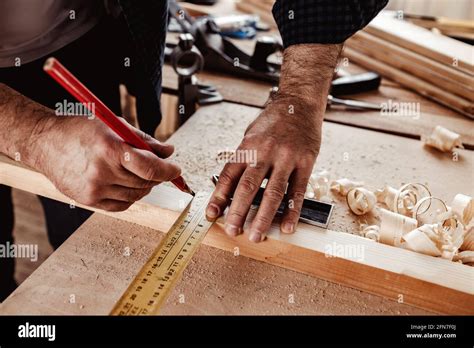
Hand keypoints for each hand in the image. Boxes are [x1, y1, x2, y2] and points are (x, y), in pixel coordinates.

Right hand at [31, 115, 180, 210]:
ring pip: (135, 196)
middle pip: (145, 183)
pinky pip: (121, 205)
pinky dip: (130, 197)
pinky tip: (127, 185)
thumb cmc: (80, 129)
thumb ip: (145, 141)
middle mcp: (101, 171)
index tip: (176, 170)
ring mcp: (93, 189)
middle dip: (158, 176)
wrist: (44, 141)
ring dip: (144, 187)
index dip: (169, 171)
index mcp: (110, 149)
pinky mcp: (87, 200)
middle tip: (158, 168)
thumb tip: (169, 152)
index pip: (151, 168)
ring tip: (139, 174)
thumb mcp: (115, 126)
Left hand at [205, 43, 340, 241]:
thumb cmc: (273, 120)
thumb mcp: (250, 134)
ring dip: (263, 217)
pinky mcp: (306, 162)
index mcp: (248, 146)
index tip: (212, 214)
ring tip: (256, 235)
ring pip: (273, 193)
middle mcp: (265, 152)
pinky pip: (298, 191)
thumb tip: (230, 186)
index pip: (229, 176)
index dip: (219, 197)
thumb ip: (243, 158)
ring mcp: (286, 158)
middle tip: (232, 231)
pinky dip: (292, 211)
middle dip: (238, 212)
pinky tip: (287, 226)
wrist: (299, 102)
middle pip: (248, 187)